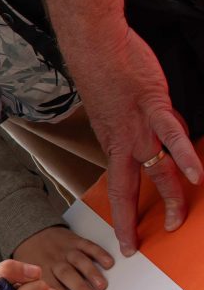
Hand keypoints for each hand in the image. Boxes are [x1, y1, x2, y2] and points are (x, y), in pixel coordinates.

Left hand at [12, 226, 113, 289]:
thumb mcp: (25, 275)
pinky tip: (108, 263)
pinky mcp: (74, 240)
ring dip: (91, 273)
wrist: (29, 233)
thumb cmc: (31, 259)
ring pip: (79, 261)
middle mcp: (53, 261)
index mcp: (41, 271)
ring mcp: (65, 250)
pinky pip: (88, 246)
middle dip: (81, 289)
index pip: (53, 288)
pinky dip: (99, 253)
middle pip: (67, 275)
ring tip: (102, 286)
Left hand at [71, 29, 201, 255]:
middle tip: (149, 241)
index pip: (118, 188)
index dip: (123, 217)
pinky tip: (196, 174)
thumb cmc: (106, 75)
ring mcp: (137, 125)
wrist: (95, 48)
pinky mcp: (151, 106)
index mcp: (113, 144)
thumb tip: (155, 143)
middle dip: (140, 218)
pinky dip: (185, 155)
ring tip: (179, 218)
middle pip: (133, 187)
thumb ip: (135, 131)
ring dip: (171, 195)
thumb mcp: (113, 112)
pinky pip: (171, 135)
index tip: (126, 241)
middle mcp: (123, 140)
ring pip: (157, 168)